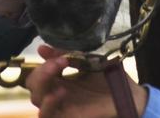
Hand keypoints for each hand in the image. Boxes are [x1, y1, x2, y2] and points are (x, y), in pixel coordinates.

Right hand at [25, 45, 147, 117]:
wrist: (126, 95)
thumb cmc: (108, 78)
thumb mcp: (88, 61)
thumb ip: (68, 55)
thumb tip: (41, 48)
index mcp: (61, 78)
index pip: (39, 72)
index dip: (43, 63)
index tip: (60, 57)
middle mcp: (56, 92)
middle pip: (33, 85)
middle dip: (41, 72)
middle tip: (59, 64)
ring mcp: (60, 106)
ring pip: (37, 99)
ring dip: (43, 86)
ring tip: (60, 80)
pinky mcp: (66, 117)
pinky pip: (46, 116)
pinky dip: (48, 106)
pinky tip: (59, 94)